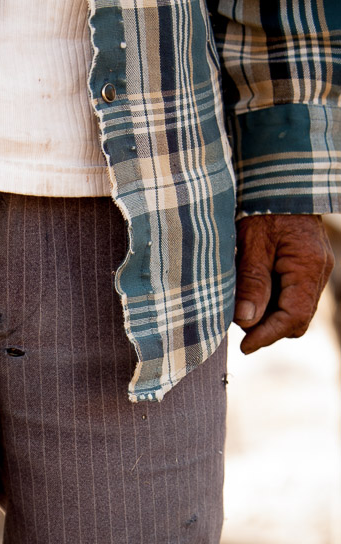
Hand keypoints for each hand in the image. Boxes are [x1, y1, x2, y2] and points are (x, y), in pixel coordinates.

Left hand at [234, 214, 333, 353]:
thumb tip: (247, 320)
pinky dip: (274, 302)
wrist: (280, 180)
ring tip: (243, 303)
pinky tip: (253, 292)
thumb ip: (251, 283)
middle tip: (239, 321)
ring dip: (270, 316)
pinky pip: (294, 296)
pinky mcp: (308, 267)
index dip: (268, 336)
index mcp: (308, 267)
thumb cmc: (263, 208)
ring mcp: (316, 269)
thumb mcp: (251, 244)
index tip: (244, 347)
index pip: (294, 318)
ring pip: (296, 311)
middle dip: (269, 329)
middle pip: (298, 320)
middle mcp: (319, 271)